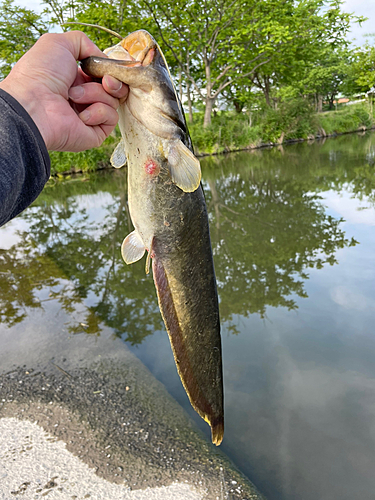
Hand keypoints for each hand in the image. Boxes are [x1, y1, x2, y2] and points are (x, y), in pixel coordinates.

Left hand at [0, 31, 128, 151]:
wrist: (34, 104)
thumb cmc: (40, 74)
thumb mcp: (58, 43)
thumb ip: (83, 41)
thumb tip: (101, 57)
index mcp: (75, 79)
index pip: (104, 73)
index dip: (108, 69)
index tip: (105, 66)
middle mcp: (83, 98)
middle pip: (114, 88)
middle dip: (112, 81)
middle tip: (105, 81)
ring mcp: (90, 116)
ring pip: (113, 101)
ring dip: (95, 94)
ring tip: (73, 97)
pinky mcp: (95, 133)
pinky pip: (111, 118)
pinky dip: (98, 112)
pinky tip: (80, 116)